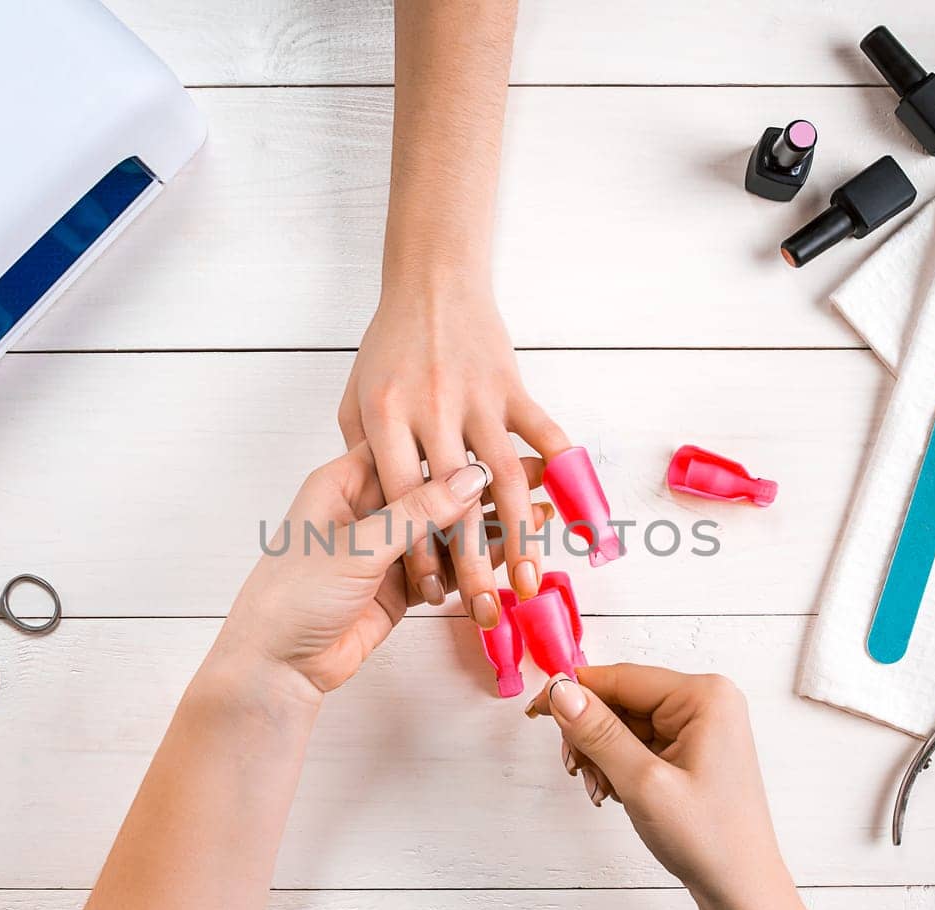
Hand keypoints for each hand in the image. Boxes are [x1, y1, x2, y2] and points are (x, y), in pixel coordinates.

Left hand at [209, 444, 546, 704]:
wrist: (276, 665)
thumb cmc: (294, 595)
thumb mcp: (357, 545)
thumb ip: (416, 511)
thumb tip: (470, 477)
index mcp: (344, 483)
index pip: (410, 452)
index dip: (456, 448)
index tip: (502, 443)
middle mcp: (368, 510)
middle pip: (436, 491)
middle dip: (484, 487)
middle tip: (535, 476)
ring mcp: (386, 549)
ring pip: (447, 531)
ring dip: (487, 526)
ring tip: (536, 514)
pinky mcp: (400, 586)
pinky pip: (447, 568)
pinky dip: (477, 563)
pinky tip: (511, 551)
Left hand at [339, 282, 569, 628]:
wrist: (430, 275)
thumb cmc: (387, 342)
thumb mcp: (353, 399)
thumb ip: (361, 453)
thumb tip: (375, 515)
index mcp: (381, 416)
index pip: (397, 502)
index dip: (414, 550)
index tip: (430, 593)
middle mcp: (428, 408)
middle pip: (448, 503)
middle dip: (468, 563)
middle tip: (483, 610)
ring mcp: (473, 397)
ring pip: (500, 479)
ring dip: (518, 536)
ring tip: (527, 581)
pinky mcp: (511, 386)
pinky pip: (543, 433)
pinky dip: (566, 471)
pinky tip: (581, 512)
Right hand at [526, 665, 790, 906]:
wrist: (741, 891)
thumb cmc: (710, 840)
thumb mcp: (644, 783)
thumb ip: (599, 733)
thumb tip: (561, 692)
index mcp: (705, 697)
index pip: (622, 677)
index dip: (573, 692)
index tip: (535, 709)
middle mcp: (706, 703)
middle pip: (622, 699)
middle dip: (591, 735)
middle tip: (575, 770)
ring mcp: (700, 728)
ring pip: (624, 724)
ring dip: (602, 755)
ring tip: (602, 791)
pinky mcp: (691, 751)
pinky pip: (639, 743)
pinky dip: (618, 766)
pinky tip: (616, 792)